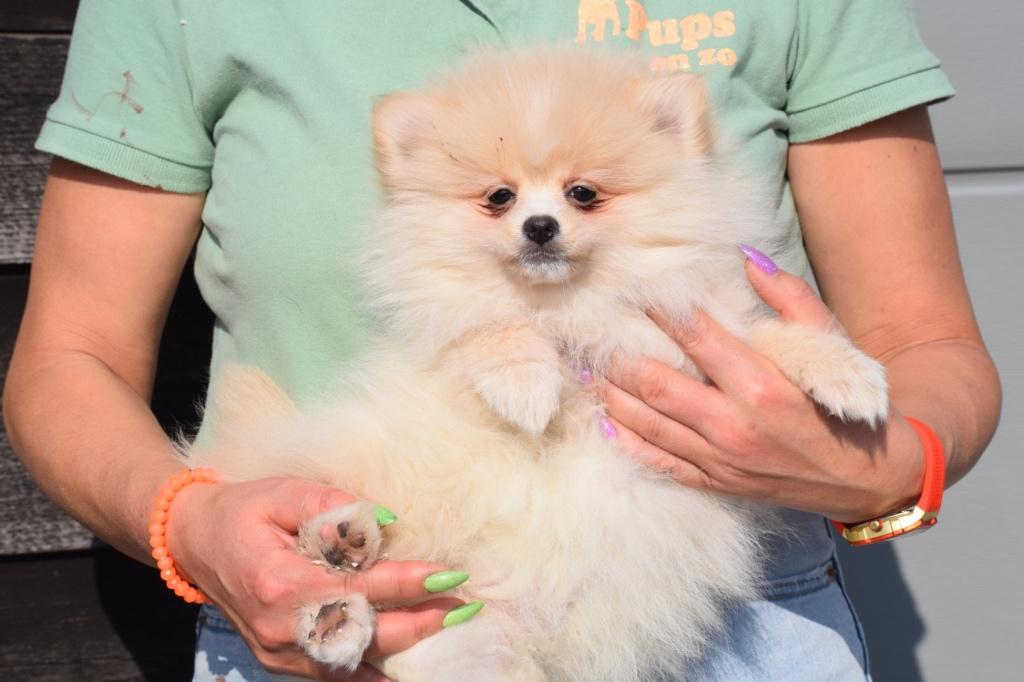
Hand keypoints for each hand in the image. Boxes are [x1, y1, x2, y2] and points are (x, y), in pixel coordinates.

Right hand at [167, 477, 462, 680]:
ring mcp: (279, 652)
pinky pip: (334, 675)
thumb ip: (333, 508)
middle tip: (465, 607)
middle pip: (364, 632)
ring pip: (354, 659)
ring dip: (405, 645)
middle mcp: (280, 627)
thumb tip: (386, 523)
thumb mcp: (284, 493)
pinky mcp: (280, 661)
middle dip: (420, 621)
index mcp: (280, 582)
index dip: (408, 583)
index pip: (359, 588)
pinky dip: (372, 672)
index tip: (449, 575)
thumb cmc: (244, 511)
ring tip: (448, 625)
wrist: (195, 542)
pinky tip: (406, 670)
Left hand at [600, 259, 926, 521]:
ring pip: (647, 422)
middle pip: (656, 382)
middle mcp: (734, 425)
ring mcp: (720, 459)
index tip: (635, 290)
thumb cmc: (848, 404)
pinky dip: (627, 440)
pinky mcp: (716, 483)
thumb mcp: (830, 345)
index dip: (661, 311)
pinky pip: (658, 460)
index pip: (696, 338)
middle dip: (620, 354)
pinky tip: (603, 419)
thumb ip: (790, 299)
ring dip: (612, 393)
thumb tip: (747, 258)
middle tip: (594, 329)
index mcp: (763, 385)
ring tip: (587, 368)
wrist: (870, 476)